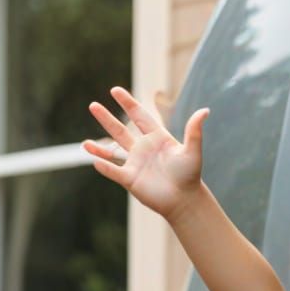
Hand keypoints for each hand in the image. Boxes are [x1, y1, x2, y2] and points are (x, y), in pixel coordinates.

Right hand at [84, 86, 209, 218]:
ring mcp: (135, 163)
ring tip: (83, 142)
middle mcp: (143, 149)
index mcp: (157, 138)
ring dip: (98, 146)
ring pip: (113, 150)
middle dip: (107, 118)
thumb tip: (205, 110)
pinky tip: (92, 158)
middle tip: (93, 105)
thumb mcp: (192, 150)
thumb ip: (194, 131)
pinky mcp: (130, 179)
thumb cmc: (190, 175)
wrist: (185, 200)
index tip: (115, 90)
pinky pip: (113, 170)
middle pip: (121, 130)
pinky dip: (104, 165)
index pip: (140, 116)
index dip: (128, 103)